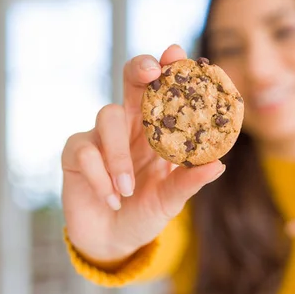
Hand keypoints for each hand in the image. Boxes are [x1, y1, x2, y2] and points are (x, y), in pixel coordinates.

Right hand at [61, 45, 224, 264]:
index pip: (163, 91)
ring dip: (119, 153)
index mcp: (157, 130)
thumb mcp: (171, 199)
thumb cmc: (145, 211)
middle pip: (130, 80)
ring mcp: (100, 136)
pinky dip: (100, 176)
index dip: (169, 68)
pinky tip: (112, 199)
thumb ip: (189, 181)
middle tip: (151, 71)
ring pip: (107, 116)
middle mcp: (130, 125)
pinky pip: (85, 151)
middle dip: (140, 69)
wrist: (113, 240)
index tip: (177, 53)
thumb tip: (219, 164)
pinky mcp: (75, 154)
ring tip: (128, 187)